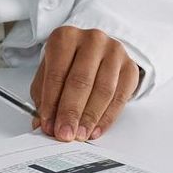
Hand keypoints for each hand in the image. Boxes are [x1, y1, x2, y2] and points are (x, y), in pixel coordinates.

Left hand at [32, 26, 139, 141]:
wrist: (96, 52)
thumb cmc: (68, 64)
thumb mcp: (50, 75)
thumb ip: (44, 99)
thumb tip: (43, 126)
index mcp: (66, 37)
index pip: (57, 73)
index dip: (51, 102)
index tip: (48, 125)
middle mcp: (92, 40)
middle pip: (81, 81)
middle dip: (71, 112)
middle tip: (65, 134)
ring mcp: (114, 51)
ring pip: (103, 90)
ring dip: (90, 117)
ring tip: (80, 135)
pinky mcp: (130, 67)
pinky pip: (120, 97)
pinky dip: (107, 117)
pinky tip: (95, 129)